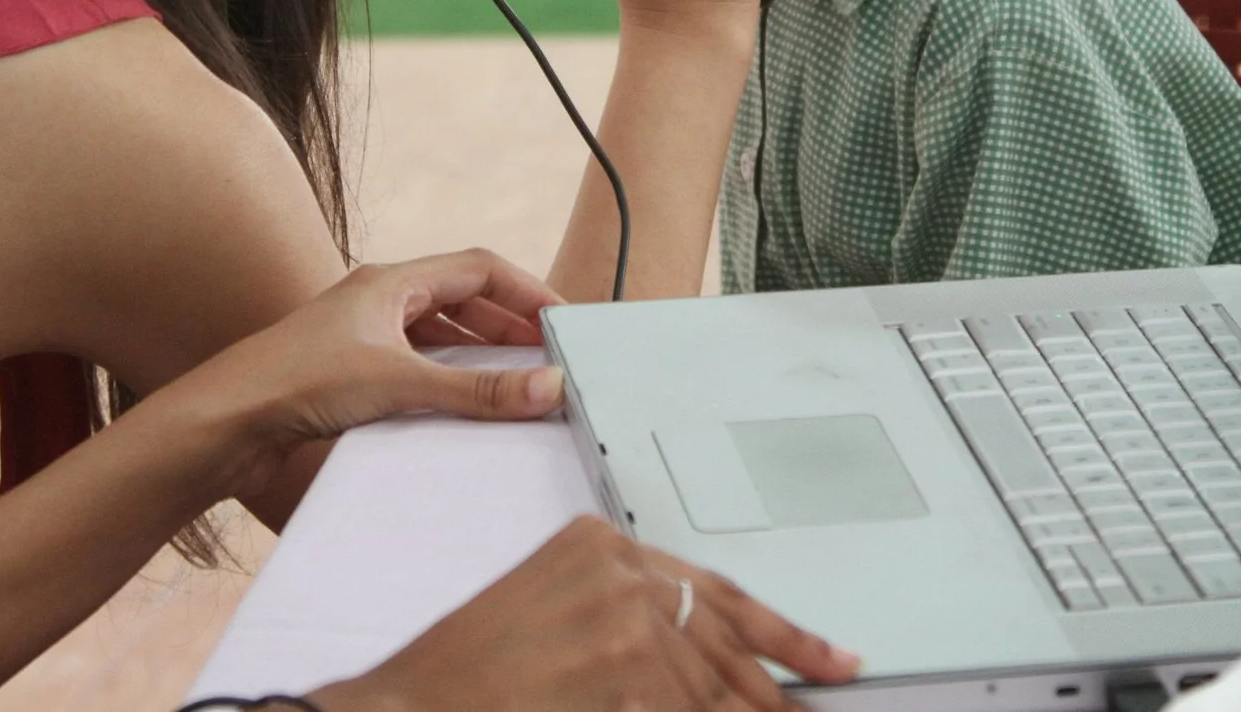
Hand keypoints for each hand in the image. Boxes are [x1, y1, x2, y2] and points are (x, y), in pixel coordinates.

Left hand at [146, 250, 565, 501]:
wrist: (223, 424)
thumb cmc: (295, 383)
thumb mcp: (399, 384)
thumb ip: (477, 390)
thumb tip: (548, 386)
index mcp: (390, 281)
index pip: (479, 270)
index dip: (526, 292)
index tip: (563, 323)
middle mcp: (377, 302)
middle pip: (461, 300)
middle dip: (509, 326)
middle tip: (548, 359)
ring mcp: (361, 339)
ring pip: (438, 337)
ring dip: (479, 355)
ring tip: (516, 385)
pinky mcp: (348, 377)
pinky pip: (416, 369)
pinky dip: (449, 382)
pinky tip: (464, 410)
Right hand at [315, 516, 860, 711]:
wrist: (406, 708)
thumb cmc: (468, 676)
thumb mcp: (554, 618)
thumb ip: (628, 625)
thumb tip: (699, 667)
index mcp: (602, 544)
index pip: (716, 590)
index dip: (785, 635)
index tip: (833, 660)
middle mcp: (620, 569)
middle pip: (727, 643)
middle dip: (778, 694)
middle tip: (822, 708)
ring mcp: (625, 622)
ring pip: (712, 692)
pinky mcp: (625, 675)